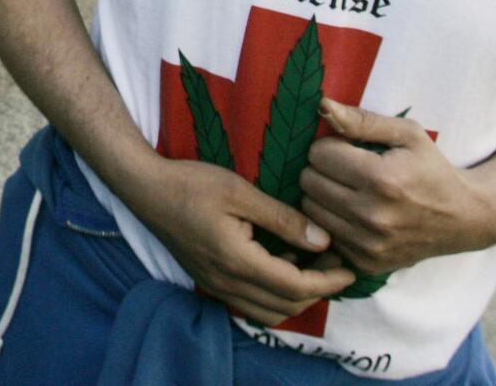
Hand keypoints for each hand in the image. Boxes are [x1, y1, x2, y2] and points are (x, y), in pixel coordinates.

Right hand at [130, 157, 353, 325]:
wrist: (146, 189)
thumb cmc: (192, 183)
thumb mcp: (241, 192)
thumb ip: (283, 219)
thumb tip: (323, 241)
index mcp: (238, 261)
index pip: (296, 287)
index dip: (329, 281)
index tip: (350, 267)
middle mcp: (227, 283)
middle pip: (287, 306)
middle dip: (319, 289)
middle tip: (336, 261)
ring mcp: (216, 286)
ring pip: (269, 311)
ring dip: (296, 295)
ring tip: (309, 263)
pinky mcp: (210, 281)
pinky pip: (251, 304)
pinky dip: (273, 293)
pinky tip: (279, 261)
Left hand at [298, 98, 490, 275]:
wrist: (464, 219)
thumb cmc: (431, 169)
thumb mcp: (407, 134)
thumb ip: (362, 120)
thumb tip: (322, 106)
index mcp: (382, 179)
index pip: (318, 154)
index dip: (330, 146)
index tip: (348, 150)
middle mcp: (372, 216)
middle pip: (309, 181)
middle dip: (322, 169)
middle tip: (345, 169)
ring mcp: (369, 244)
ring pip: (310, 210)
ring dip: (322, 195)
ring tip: (348, 189)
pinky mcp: (367, 263)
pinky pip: (325, 234)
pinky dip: (333, 221)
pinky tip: (354, 213)